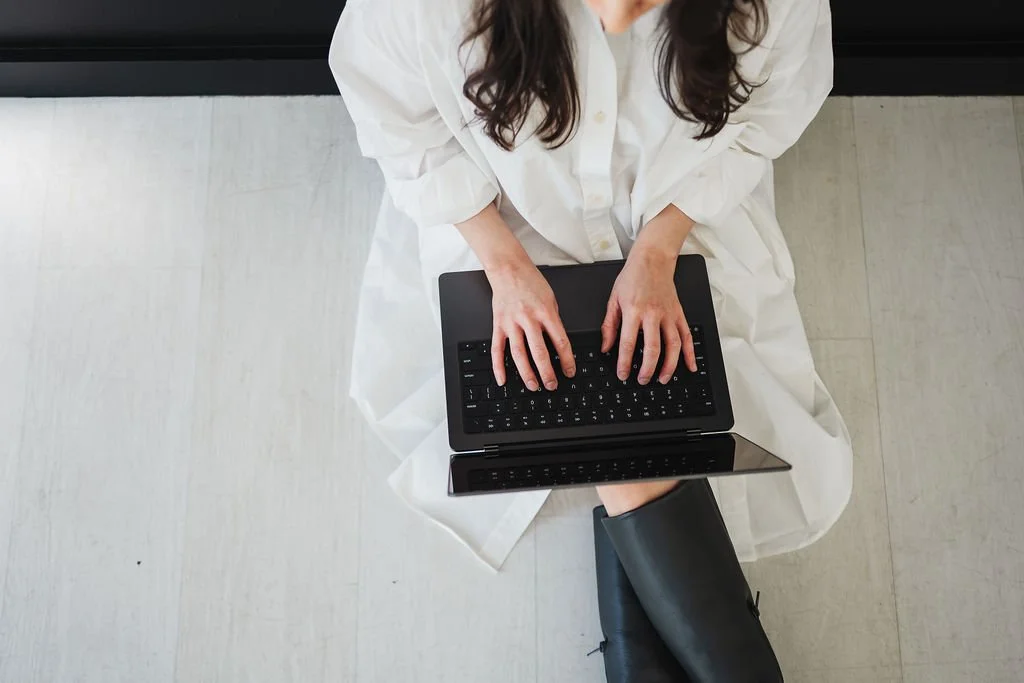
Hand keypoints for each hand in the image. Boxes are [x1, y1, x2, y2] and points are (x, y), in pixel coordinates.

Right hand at [487, 258, 575, 390]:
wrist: (508, 268)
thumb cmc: (531, 282)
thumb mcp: (551, 299)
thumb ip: (554, 321)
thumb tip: (558, 344)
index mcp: (546, 312)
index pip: (560, 342)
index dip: (567, 360)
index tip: (570, 372)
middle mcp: (528, 318)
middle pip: (539, 352)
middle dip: (547, 372)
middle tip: (552, 385)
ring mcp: (511, 323)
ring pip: (519, 354)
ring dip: (527, 373)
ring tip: (533, 385)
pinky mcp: (498, 324)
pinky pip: (497, 349)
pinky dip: (498, 366)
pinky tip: (502, 379)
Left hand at [600, 250, 696, 385]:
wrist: (653, 260)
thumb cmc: (632, 277)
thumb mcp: (613, 299)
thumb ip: (609, 325)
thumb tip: (605, 347)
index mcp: (633, 311)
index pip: (628, 343)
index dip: (625, 362)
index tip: (623, 374)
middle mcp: (653, 314)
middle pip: (653, 348)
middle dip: (648, 369)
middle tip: (642, 380)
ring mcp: (668, 314)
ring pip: (673, 345)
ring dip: (669, 365)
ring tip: (663, 379)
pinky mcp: (678, 313)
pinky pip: (686, 336)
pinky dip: (690, 353)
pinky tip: (689, 366)